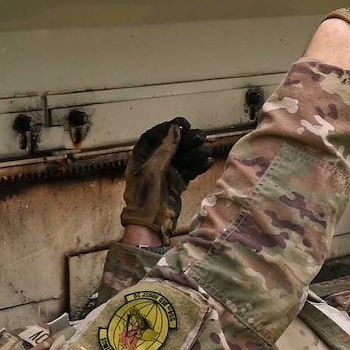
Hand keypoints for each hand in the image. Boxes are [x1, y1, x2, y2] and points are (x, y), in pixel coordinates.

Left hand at [120, 118, 211, 241]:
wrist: (151, 225)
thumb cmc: (146, 197)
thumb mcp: (153, 170)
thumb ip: (166, 149)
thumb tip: (176, 128)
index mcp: (141, 158)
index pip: (154, 136)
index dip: (167, 128)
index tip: (184, 124)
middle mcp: (153, 163)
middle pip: (172, 145)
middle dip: (186, 140)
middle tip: (202, 137)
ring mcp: (166, 173)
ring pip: (183, 157)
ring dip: (195, 153)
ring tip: (206, 151)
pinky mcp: (177, 183)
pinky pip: (189, 170)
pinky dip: (198, 166)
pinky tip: (207, 162)